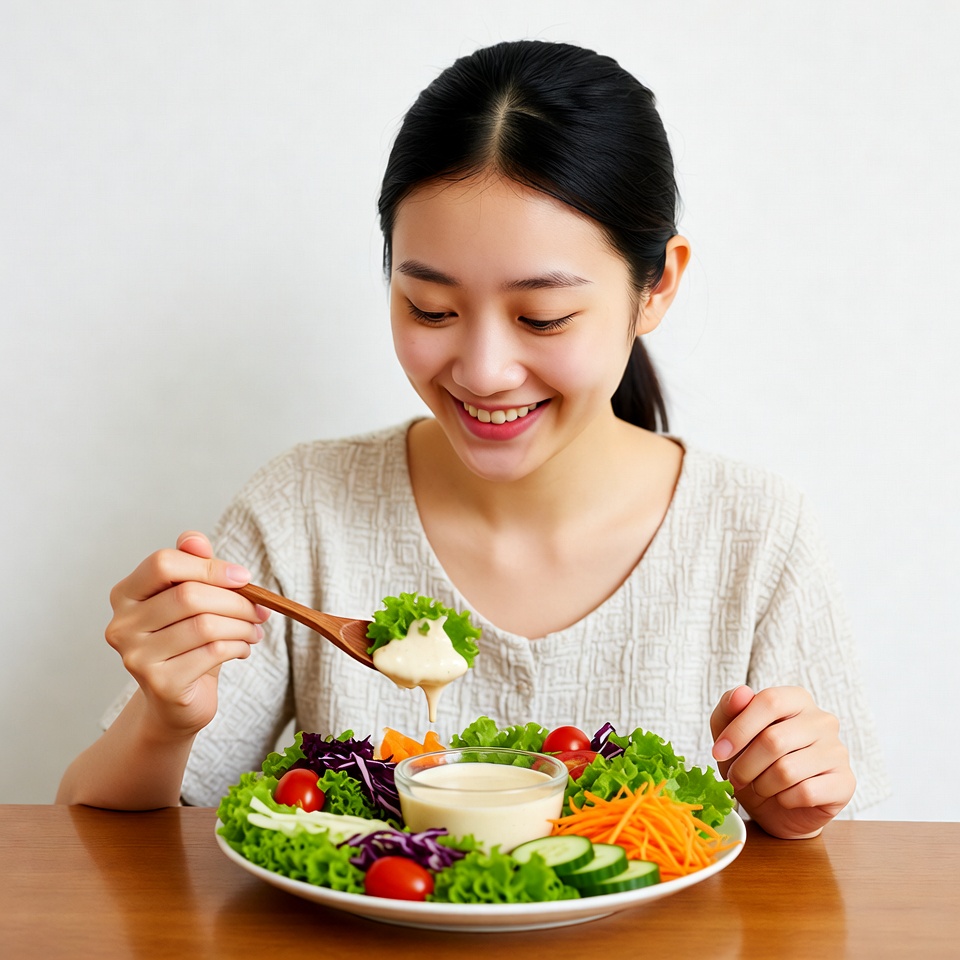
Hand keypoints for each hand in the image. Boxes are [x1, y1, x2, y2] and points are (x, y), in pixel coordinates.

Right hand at [105, 531, 269, 739]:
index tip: (243, 577)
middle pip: (189, 595)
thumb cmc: (186, 642)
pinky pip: (212, 652)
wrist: (175, 702)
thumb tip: (194, 539)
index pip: (163, 563)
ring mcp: (136, 656)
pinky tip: (243, 648)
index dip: (209, 566)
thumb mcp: (191, 598)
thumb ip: (191, 564)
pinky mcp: (159, 683)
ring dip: (242, 625)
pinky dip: (238, 646)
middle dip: (236, 600)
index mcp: (125, 594)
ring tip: (254, 630)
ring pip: (205, 625)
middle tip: (260, 609)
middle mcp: (121, 625)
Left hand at [710, 685, 855, 838]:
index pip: (769, 701)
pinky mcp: (845, 782)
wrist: (777, 807)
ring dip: (763, 785)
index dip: (739, 729)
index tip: (718, 752)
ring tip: (760, 786)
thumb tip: (741, 692)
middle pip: (774, 740)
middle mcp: (823, 720)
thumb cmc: (753, 762)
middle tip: (736, 778)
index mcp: (797, 699)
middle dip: (745, 765)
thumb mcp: (730, 733)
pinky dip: (785, 799)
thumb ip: (729, 708)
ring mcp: (838, 750)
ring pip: (787, 770)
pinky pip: (806, 793)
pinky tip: (784, 797)